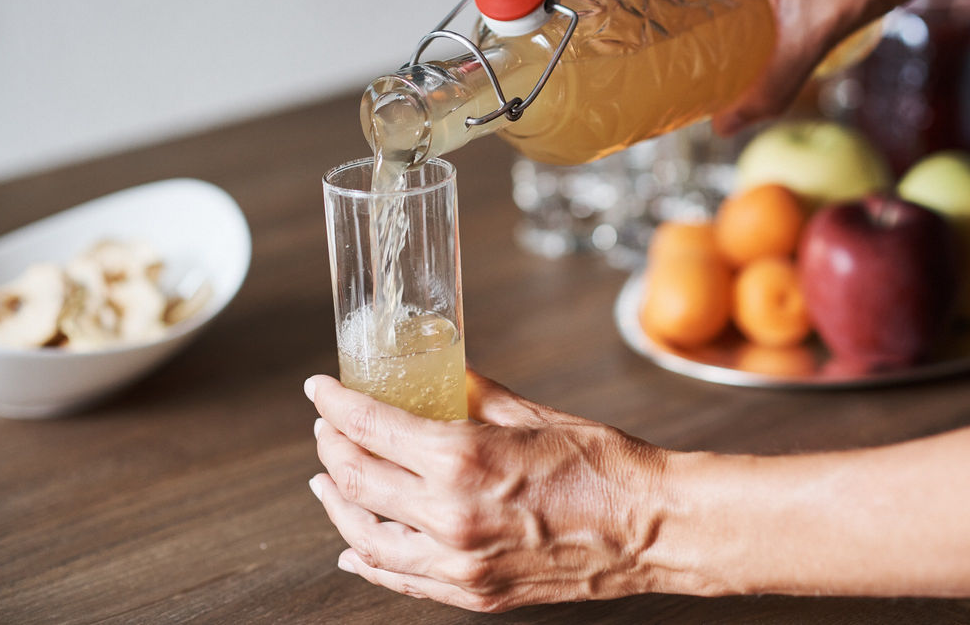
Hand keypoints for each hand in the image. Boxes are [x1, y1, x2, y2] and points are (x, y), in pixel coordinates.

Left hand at [304, 371, 669, 611]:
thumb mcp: (530, 414)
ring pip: (366, 537)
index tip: (319, 389)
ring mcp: (458, 561)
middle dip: (330, 448)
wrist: (650, 528)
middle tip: (326, 429)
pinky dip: (368, 562)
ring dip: (336, 505)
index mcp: (461, 459)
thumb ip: (473, 394)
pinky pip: (401, 579)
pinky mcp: (474, 592)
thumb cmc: (602, 466)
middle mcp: (448, 515)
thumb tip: (442, 377)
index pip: (369, 427)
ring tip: (325, 483)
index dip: (334, 404)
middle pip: (356, 480)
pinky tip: (354, 550)